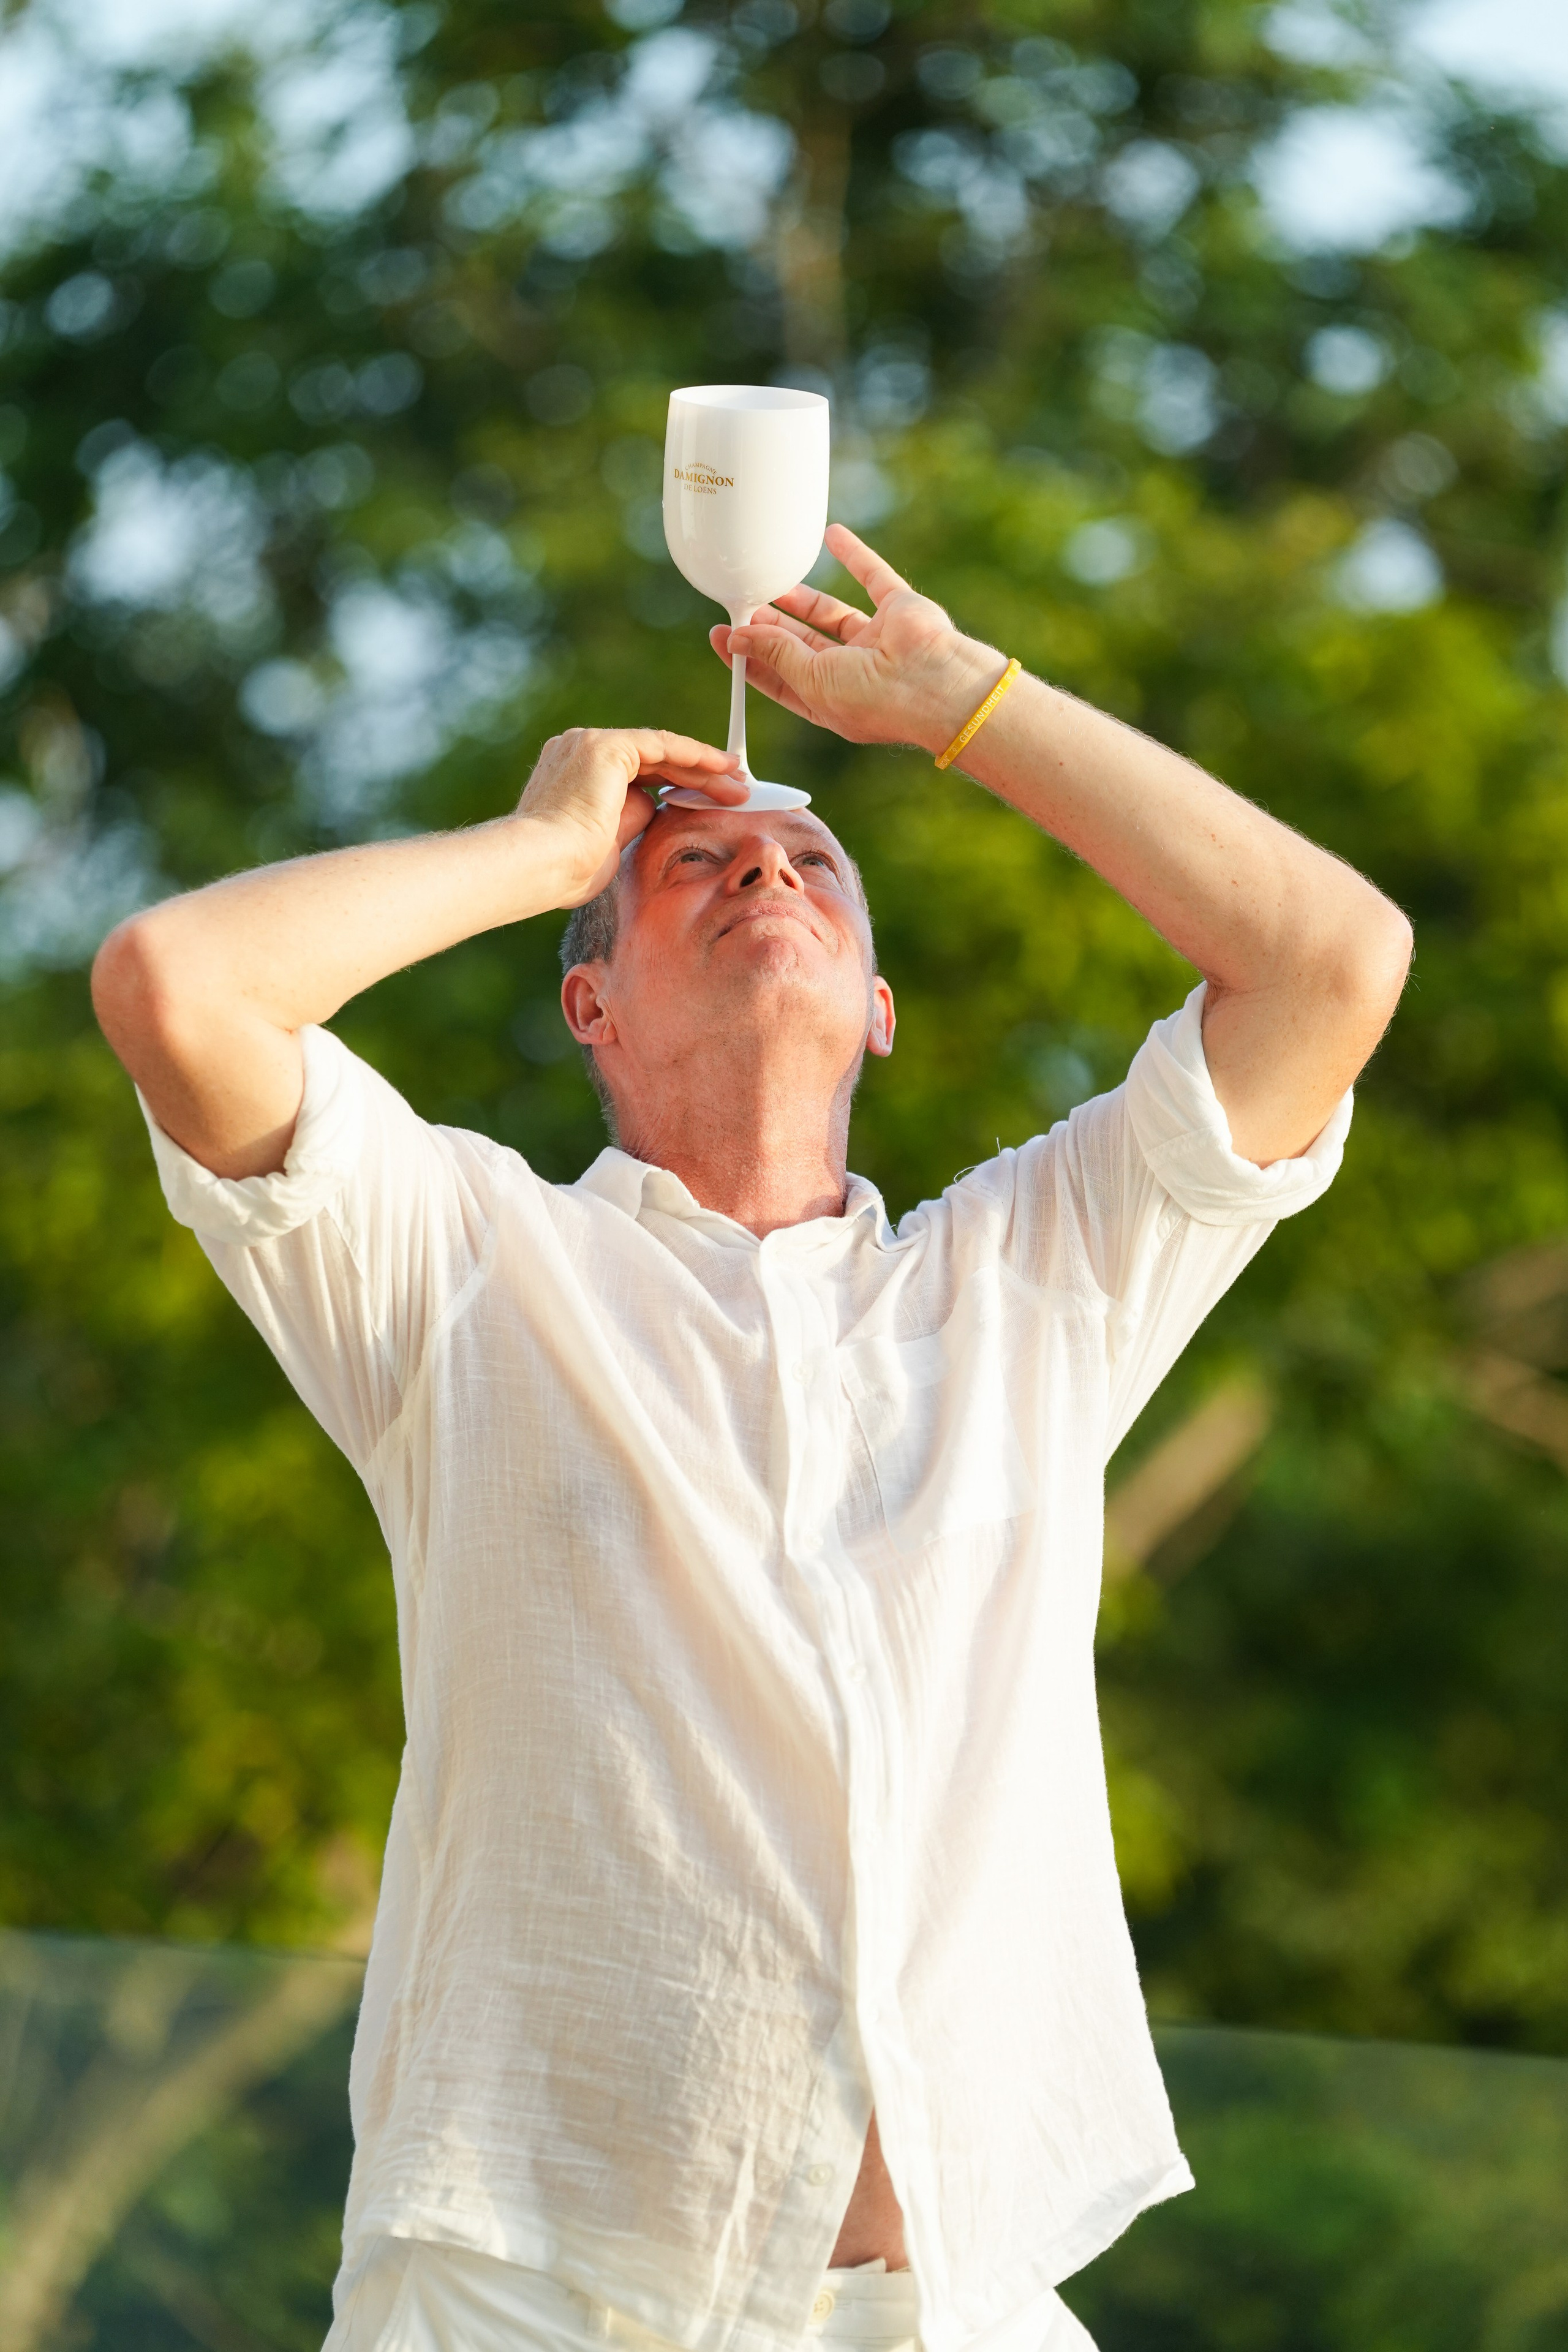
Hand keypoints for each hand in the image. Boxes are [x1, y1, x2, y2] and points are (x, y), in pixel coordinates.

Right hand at [516, 726, 746, 905]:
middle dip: (698, 776)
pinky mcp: (606, 746)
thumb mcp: (607, 842)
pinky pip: (663, 745)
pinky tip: (722, 767)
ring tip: (739, 782)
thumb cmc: (566, 870)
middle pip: (653, 759)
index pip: (636, 773)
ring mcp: (589, 743)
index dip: (676, 784)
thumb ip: (630, 819)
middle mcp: (578, 749)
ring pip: (662, 751)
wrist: (542, 865)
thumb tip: (654, 807)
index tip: (708, 797)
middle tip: (734, 789)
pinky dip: (694, 755)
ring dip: (704, 767)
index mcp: (574, 773)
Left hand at [709, 524, 1007, 753]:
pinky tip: (832, 536)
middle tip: (741, 602)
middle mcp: (853, 674)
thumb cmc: (877, 700)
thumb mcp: (812, 681)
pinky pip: (872, 576)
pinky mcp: (899, 611)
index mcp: (830, 701)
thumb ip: (776, 654)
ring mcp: (877, 641)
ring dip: (800, 597)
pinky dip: (854, 555)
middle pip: (800, 644)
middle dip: (769, 625)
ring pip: (829, 613)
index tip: (722, 636)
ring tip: (769, 578)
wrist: (937, 684)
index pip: (780, 679)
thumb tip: (739, 635)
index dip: (750, 658)